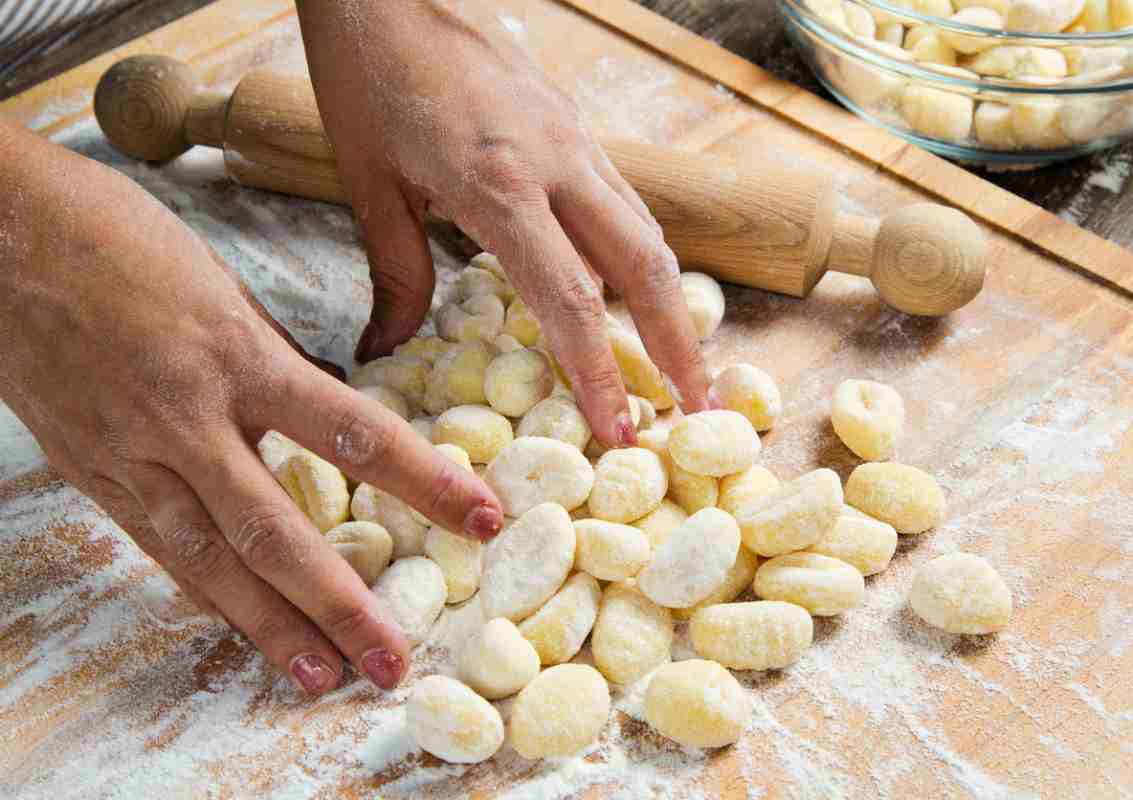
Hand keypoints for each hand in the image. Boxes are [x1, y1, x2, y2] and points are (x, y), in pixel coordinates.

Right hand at [0, 122, 503, 693]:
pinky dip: (203, 592)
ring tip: (319, 674)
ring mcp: (132, 452)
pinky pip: (156, 545)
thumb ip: (275, 359)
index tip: (481, 519)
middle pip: (276, 530)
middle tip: (390, 660)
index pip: (354, 432)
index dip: (425, 482)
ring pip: (209, 559)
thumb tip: (328, 409)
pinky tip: (241, 627)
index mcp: (237, 355)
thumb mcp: (224, 287)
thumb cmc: (119, 237)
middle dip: (339, 603)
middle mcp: (188, 417)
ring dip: (269, 626)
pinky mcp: (91, 470)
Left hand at [296, 0, 710, 446]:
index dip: (600, 373)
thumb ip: (395, 273)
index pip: (571, 299)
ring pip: (649, 230)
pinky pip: (626, 201)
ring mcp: (576, 140)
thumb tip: (385, 348)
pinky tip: (641, 290)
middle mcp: (557, 164)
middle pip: (646, 266)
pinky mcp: (577, 126)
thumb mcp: (369, 183)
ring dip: (674, 303)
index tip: (620, 431)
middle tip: (699, 409)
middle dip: (679, 345)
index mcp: (499, 185)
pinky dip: (644, 256)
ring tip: (686, 363)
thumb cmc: (368, 75)